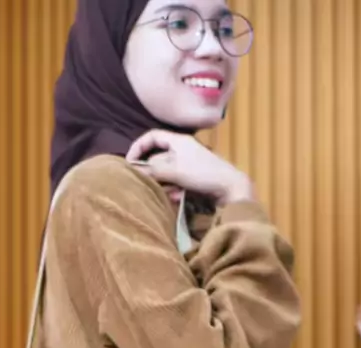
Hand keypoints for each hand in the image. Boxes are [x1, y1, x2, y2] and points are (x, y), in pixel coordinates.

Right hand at [126, 129, 255, 206]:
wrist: (231, 188)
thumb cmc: (204, 174)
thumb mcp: (175, 171)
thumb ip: (153, 169)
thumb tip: (134, 169)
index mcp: (179, 141)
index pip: (152, 136)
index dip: (138, 147)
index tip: (129, 162)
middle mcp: (183, 150)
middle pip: (158, 158)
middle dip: (153, 173)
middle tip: (149, 185)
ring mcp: (189, 164)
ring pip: (167, 173)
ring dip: (165, 184)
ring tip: (170, 194)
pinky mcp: (194, 178)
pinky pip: (177, 182)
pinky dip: (175, 189)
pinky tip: (180, 197)